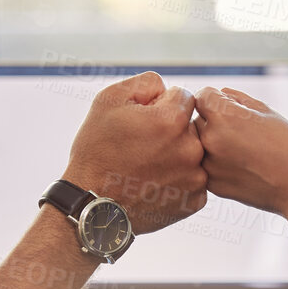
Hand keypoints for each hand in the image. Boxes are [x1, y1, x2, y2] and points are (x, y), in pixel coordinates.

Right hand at [64, 71, 206, 233]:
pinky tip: (154, 184)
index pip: (183, 96)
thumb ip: (146, 82)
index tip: (143, 123)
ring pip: (193, 153)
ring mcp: (195, 178)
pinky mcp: (195, 201)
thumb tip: (167, 88)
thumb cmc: (97, 151)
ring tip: (147, 167)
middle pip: (190, 126)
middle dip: (170, 131)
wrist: (92, 205)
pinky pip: (193, 179)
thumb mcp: (109, 101)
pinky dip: (178, 180)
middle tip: (142, 147)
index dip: (160, 105)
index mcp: (172, 120)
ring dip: (176, 155)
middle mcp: (190, 149)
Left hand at [193, 86, 287, 224]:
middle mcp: (210, 140)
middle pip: (197, 119)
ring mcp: (209, 165)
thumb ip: (236, 98)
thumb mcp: (266, 111)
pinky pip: (205, 164)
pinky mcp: (212, 184)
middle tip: (238, 131)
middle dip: (212, 120)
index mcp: (224, 117)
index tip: (229, 107)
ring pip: (197, 143)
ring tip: (240, 149)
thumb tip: (217, 94)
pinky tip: (240, 165)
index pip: (202, 95)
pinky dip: (216, 162)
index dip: (215, 98)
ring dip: (211, 141)